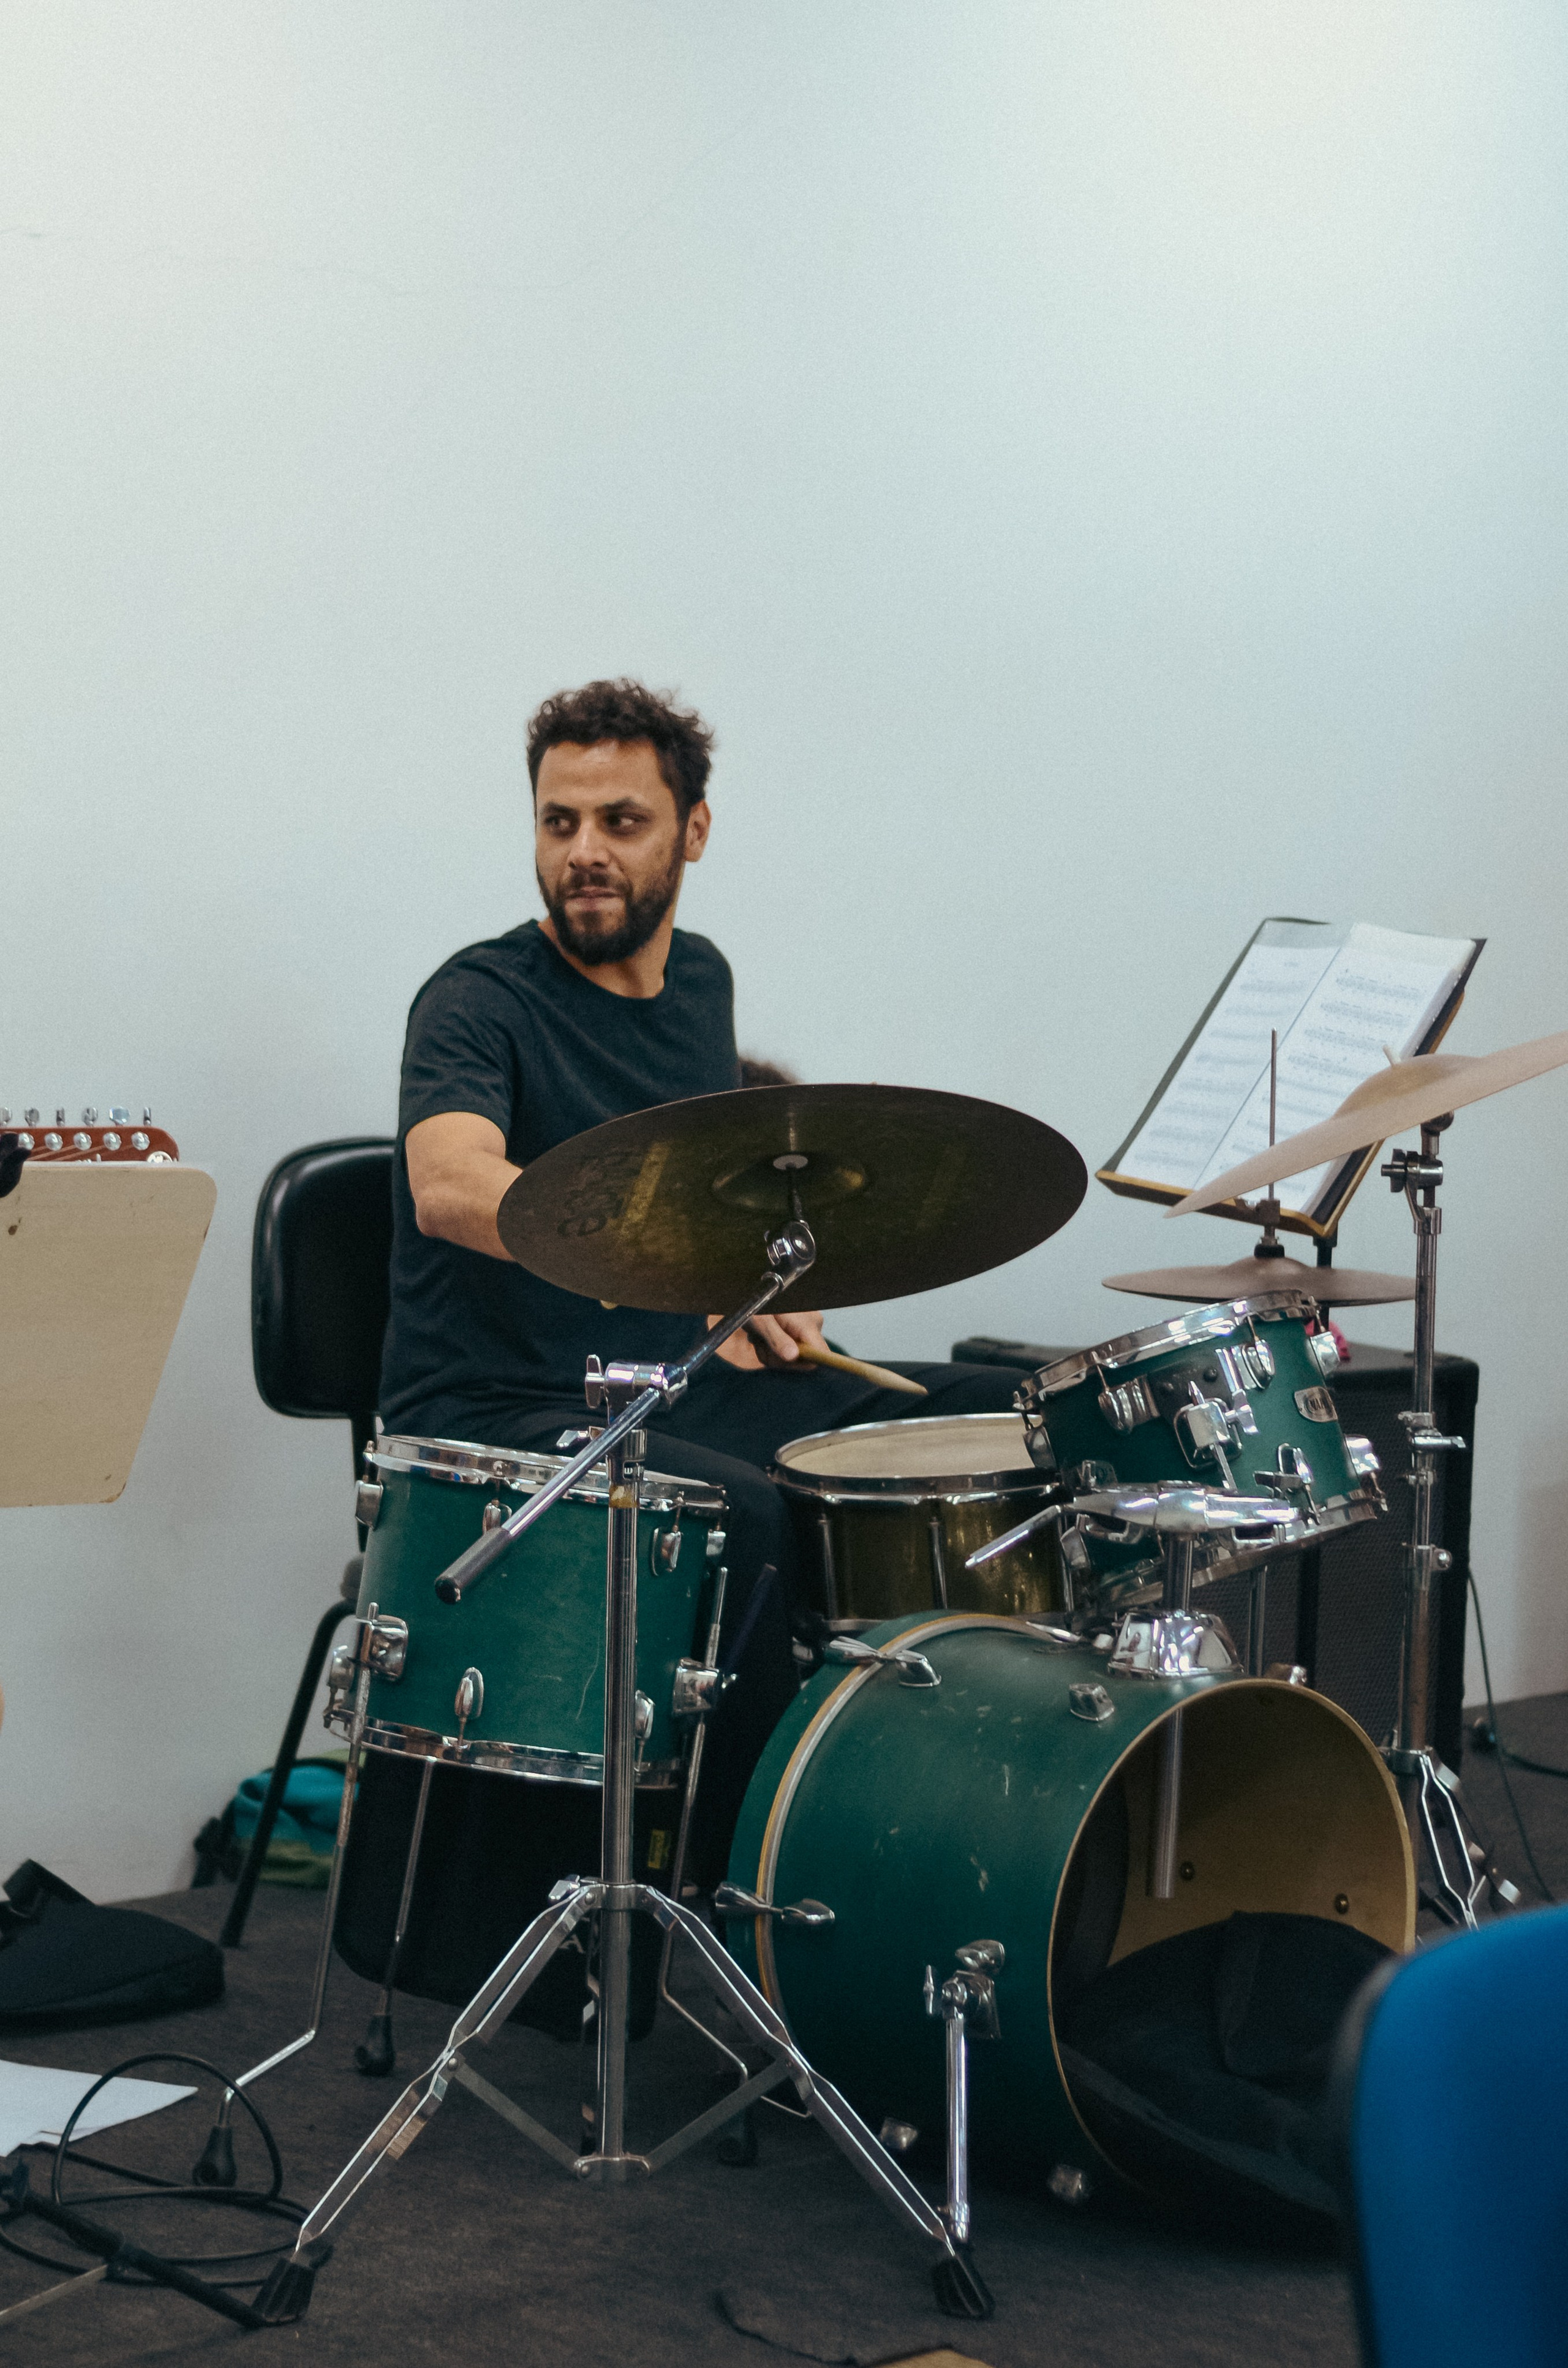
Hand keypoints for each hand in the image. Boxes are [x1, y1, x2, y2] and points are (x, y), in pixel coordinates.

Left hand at [707, 1309, 828, 1371]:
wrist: (754, 1291)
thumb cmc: (755, 1303)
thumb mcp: (762, 1322)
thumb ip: (777, 1339)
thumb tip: (793, 1356)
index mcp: (808, 1323)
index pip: (821, 1354)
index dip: (800, 1363)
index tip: (779, 1357)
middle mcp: (814, 1324)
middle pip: (803, 1357)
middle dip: (778, 1357)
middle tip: (759, 1344)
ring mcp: (808, 1324)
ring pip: (794, 1353)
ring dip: (772, 1350)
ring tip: (758, 1336)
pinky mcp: (801, 1326)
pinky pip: (791, 1344)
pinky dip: (775, 1343)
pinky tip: (763, 1334)